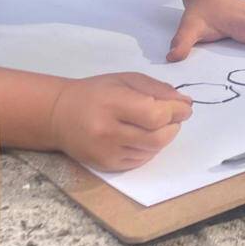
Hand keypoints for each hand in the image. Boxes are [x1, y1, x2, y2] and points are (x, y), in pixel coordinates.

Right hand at [50, 72, 193, 171]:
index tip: (184, 107)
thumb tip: (185, 103)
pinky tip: (142, 136)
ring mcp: (107, 152)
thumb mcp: (125, 80)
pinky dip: (150, 149)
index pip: (155, 115)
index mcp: (112, 104)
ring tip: (156, 124)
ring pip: (152, 150)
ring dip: (163, 138)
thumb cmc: (96, 93)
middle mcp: (108, 132)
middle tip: (174, 117)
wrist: (59, 115)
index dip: (176, 112)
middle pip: (157, 137)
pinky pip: (141, 160)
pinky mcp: (107, 166)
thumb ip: (157, 90)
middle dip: (174, 127)